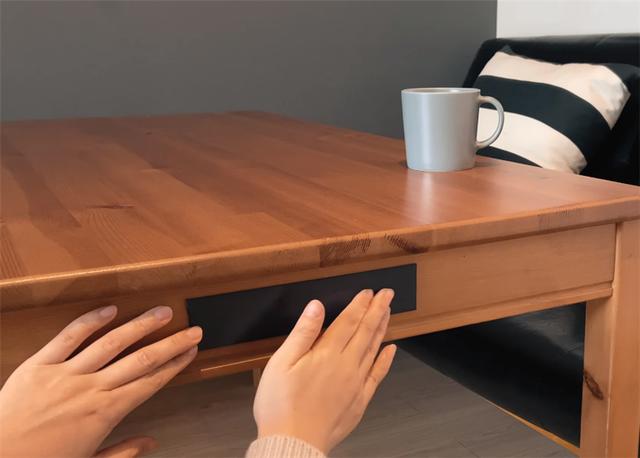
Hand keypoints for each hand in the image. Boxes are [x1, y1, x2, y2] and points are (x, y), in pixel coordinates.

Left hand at [0, 305, 201, 457]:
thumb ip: (122, 452)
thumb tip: (152, 442)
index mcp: (105, 413)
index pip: (150, 381)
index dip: (175, 365)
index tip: (191, 351)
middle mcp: (92, 388)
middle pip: (141, 359)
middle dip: (171, 343)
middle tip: (193, 329)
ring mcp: (66, 373)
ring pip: (112, 343)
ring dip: (140, 326)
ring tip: (162, 312)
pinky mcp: (39, 365)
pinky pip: (68, 337)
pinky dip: (90, 321)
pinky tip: (110, 309)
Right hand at [253, 289, 396, 453]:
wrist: (293, 444)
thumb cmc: (281, 406)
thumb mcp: (281, 363)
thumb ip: (303, 332)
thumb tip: (316, 306)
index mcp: (327, 354)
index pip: (348, 321)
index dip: (360, 304)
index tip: (369, 292)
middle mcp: (346, 365)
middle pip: (366, 331)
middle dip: (377, 310)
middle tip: (387, 294)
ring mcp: (355, 383)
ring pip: (374, 349)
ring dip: (382, 328)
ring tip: (388, 313)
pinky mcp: (359, 400)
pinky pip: (377, 375)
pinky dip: (385, 361)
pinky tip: (390, 350)